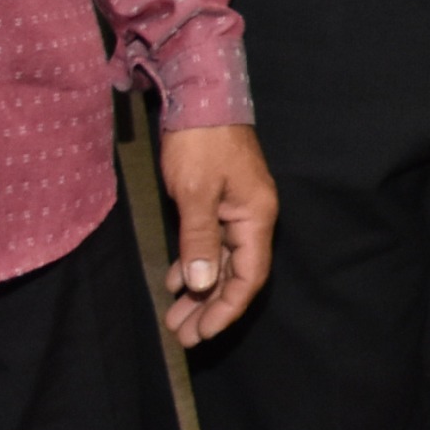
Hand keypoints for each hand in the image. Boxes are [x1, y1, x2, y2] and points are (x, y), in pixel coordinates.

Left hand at [155, 123, 278, 345]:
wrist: (200, 93)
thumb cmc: (200, 142)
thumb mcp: (196, 192)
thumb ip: (200, 241)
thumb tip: (204, 285)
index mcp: (255, 217)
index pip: (248, 277)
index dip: (226, 309)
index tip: (202, 334)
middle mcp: (251, 218)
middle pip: (235, 275)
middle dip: (209, 308)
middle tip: (181, 336)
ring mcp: (235, 210)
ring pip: (221, 262)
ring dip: (199, 291)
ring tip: (174, 318)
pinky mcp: (218, 202)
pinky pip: (210, 244)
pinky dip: (194, 264)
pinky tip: (176, 281)